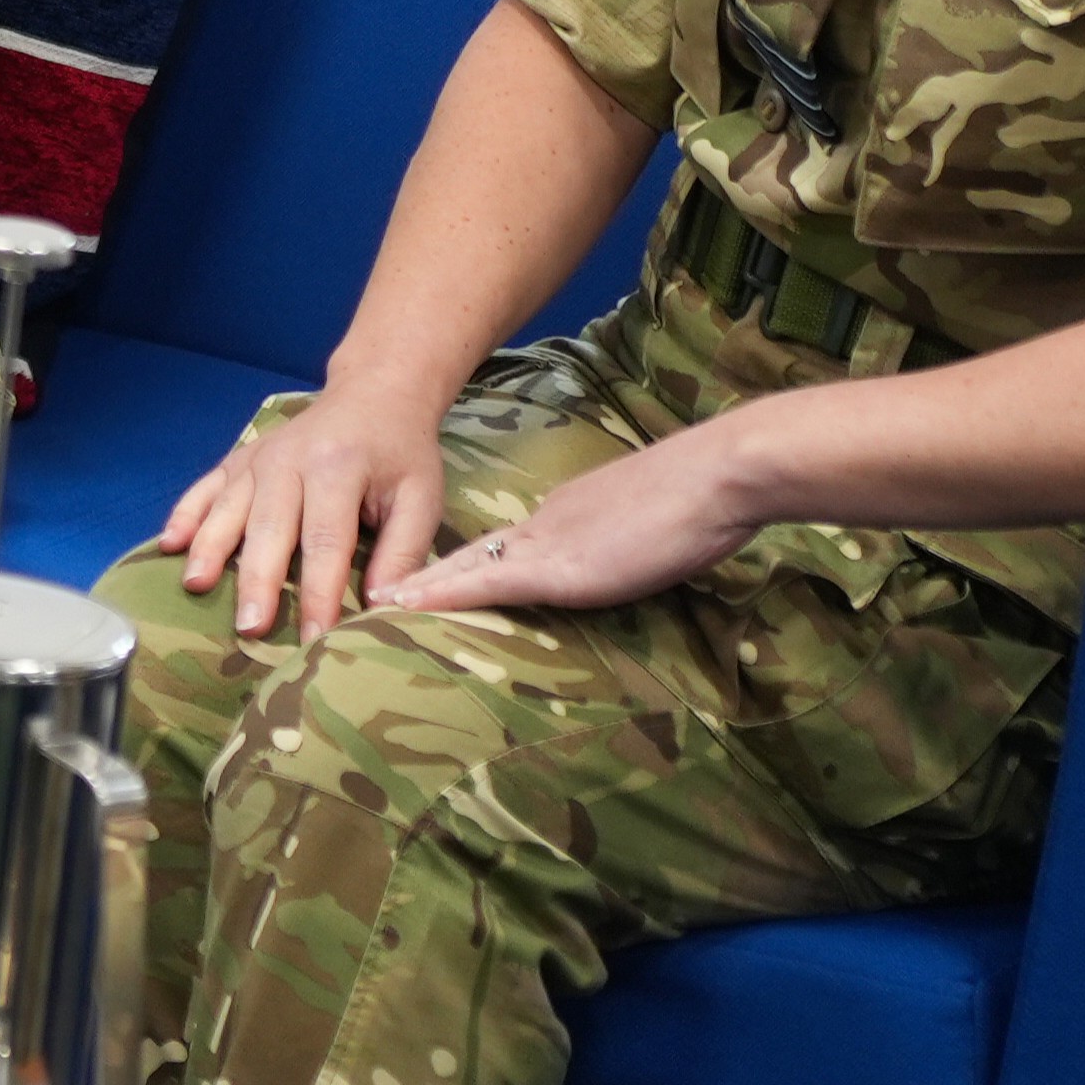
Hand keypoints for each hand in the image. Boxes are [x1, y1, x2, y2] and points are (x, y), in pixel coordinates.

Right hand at [163, 381, 453, 641]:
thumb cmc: (401, 454)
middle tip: (250, 627)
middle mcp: (289, 461)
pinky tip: (169, 545)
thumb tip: (382, 605)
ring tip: (197, 587)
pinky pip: (204, 488)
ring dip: (210, 550)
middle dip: (258, 581)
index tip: (316, 638)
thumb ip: (403, 551)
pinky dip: (184, 515)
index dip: (320, 593)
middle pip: (269, 529)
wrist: (373, 394)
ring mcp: (257, 459)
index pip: (325, 541)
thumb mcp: (420, 498)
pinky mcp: (238, 460)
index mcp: (338, 469)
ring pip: (228, 510)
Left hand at [375, 425, 755, 616]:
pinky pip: (486, 583)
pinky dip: (442, 595)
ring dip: (417, 592)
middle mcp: (541, 528)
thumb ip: (623, 546)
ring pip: (464, 570)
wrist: (720, 476)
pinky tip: (402, 606)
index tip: (419, 585)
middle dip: (420, 580)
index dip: (457, 569)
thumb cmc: (703, 503)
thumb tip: (620, 561)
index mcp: (562, 518)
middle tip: (369, 597)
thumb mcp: (651, 530)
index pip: (499, 550)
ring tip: (364, 608)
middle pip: (467, 558)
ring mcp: (545, 546)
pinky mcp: (558, 567)